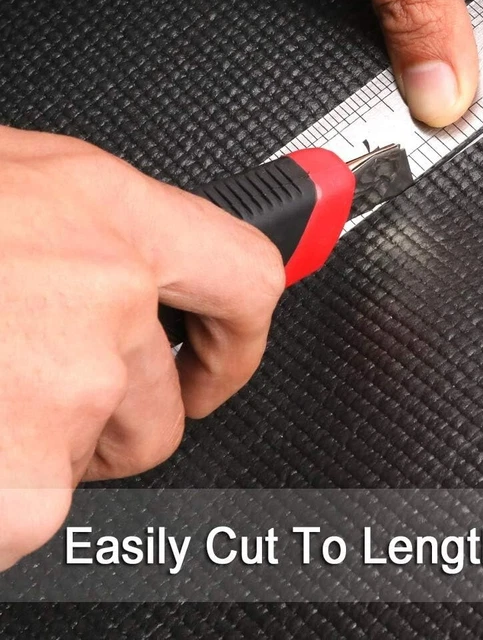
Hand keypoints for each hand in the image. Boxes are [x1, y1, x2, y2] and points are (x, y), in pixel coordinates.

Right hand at [0, 128, 283, 569]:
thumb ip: (78, 228)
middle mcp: (107, 297)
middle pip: (162, 401)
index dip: (239, 333)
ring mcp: (66, 393)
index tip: (222, 357)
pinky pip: (32, 514)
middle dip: (109, 418)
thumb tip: (124, 262)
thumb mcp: (3, 182)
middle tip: (32, 399)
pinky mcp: (23, 488)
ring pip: (91, 460)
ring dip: (36, 450)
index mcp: (108, 213)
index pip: (244, 277)